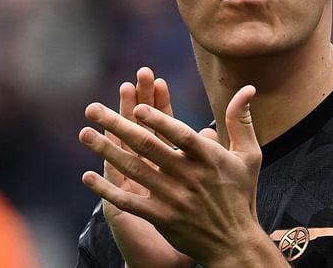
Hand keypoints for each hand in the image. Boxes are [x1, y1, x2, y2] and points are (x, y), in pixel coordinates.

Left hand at [81, 86, 288, 266]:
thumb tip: (247, 89)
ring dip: (105, 151)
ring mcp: (172, 197)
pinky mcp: (161, 217)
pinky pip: (129, 201)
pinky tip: (87, 177)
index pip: (181, 134)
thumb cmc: (240, 194)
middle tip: (92, 109)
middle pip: (147, 147)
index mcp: (208, 158)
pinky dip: (107, 190)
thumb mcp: (248, 155)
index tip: (138, 106)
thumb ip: (241, 121)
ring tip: (84, 133)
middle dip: (116, 125)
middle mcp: (188, 176)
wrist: (234, 243)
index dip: (159, 121)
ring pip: (133, 169)